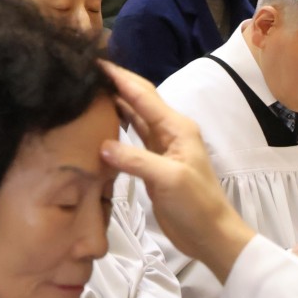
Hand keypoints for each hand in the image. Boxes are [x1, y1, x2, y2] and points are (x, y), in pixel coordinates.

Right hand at [102, 64, 254, 283]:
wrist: (210, 235)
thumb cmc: (196, 205)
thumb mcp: (168, 179)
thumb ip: (136, 160)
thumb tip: (102, 145)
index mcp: (176, 127)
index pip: (143, 95)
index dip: (120, 78)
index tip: (95, 62)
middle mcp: (169, 131)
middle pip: (139, 100)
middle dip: (116, 83)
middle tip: (87, 71)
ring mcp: (161, 148)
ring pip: (135, 118)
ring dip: (115, 103)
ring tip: (90, 91)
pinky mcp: (153, 165)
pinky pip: (133, 139)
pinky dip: (118, 128)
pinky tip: (102, 124)